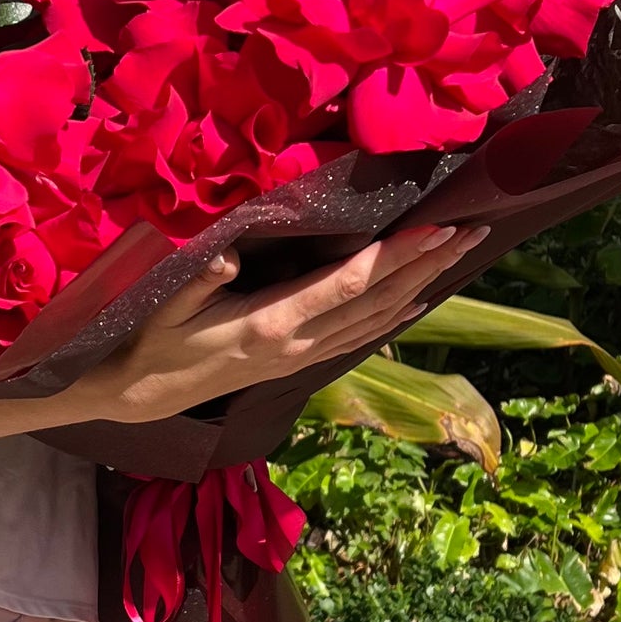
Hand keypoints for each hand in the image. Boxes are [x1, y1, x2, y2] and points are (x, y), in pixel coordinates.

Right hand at [86, 223, 490, 424]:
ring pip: (379, 320)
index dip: (397, 256)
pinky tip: (418, 298)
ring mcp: (303, 357)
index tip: (436, 227)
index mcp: (273, 322)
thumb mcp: (167, 306)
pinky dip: (396, 315)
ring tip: (459, 255)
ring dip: (423, 285)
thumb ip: (199, 279)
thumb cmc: (155, 340)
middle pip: (380, 301)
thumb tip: (227, 254)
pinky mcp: (299, 363)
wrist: (145, 394)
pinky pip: (362, 337)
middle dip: (429, 264)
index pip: (350, 284)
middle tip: (474, 232)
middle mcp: (300, 343)